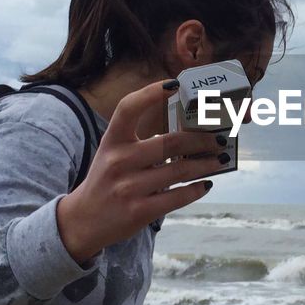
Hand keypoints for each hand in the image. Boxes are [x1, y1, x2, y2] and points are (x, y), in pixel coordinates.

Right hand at [57, 80, 226, 261]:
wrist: (83, 220)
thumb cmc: (106, 180)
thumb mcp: (112, 153)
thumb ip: (140, 141)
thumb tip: (187, 132)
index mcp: (112, 141)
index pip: (128, 108)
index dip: (151, 93)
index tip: (175, 84)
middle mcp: (118, 161)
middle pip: (169, 142)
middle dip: (201, 139)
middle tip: (218, 137)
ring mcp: (129, 188)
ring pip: (179, 170)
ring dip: (206, 163)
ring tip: (220, 158)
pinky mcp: (139, 211)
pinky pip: (177, 197)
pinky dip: (196, 189)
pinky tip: (205, 183)